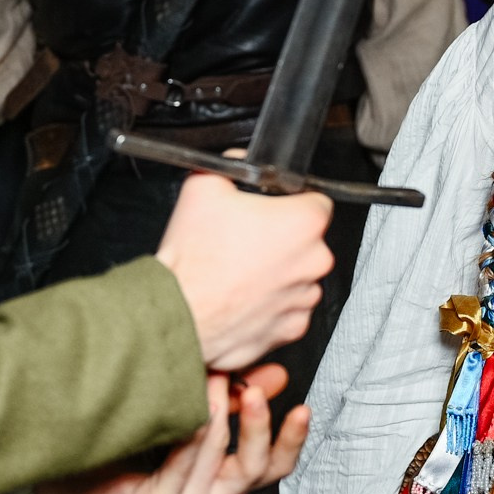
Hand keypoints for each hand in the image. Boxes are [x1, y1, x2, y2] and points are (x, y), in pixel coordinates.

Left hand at [37, 365, 309, 493]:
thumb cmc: (129, 437)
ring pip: (221, 465)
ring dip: (222, 419)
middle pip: (257, 471)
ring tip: (218, 379)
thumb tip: (275, 375)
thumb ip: (235, 398)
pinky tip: (192, 406)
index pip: (273, 467)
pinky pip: (185, 468)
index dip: (291, 440)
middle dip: (261, 428)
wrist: (66, 462)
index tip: (302, 407)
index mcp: (222, 484)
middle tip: (257, 389)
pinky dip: (193, 436)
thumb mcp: (192, 410)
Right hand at [156, 170, 332, 371]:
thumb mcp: (204, 187)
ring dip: (277, 274)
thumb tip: (240, 164)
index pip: (315, 201)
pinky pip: (288, 309)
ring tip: (240, 272)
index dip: (290, 203)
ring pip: (298, 277)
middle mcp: (314, 261)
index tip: (271, 211)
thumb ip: (233, 167)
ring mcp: (304, 298)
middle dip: (282, 240)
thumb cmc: (194, 259)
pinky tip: (243, 296)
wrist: (178, 313)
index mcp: (303, 222)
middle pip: (308, 241)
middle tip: (245, 241)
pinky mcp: (291, 329)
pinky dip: (271, 305)